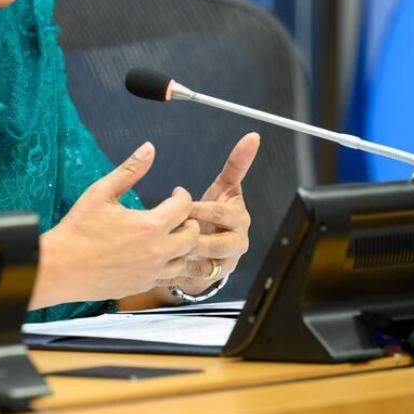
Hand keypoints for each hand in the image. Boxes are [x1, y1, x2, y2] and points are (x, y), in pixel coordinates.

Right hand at [30, 141, 200, 308]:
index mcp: (150, 226)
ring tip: (167, 234)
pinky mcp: (142, 286)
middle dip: (189, 221)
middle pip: (193, 236)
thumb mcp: (101, 192)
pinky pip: (168, 276)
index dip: (183, 195)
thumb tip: (149, 148)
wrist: (60, 268)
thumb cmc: (78, 228)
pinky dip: (168, 263)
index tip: (175, 192)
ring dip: (181, 245)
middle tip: (176, 214)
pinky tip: (154, 254)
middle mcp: (157, 252)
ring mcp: (151, 273)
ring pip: (185, 259)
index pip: (184, 207)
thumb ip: (130, 170)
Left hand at [157, 132, 258, 294]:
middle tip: (167, 223)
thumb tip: (253, 136)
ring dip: (182, 250)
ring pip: (202, 258)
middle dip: (189, 230)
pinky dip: (176, 267)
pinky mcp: (211, 277)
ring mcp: (225, 261)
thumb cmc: (216, 213)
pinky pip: (193, 274)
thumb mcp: (224, 189)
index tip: (185, 203)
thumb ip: (236, 165)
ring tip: (163, 242)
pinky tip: (159, 261)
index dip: (204, 209)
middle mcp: (237, 240)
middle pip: (211, 240)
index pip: (223, 211)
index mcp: (239, 217)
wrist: (215, 247)